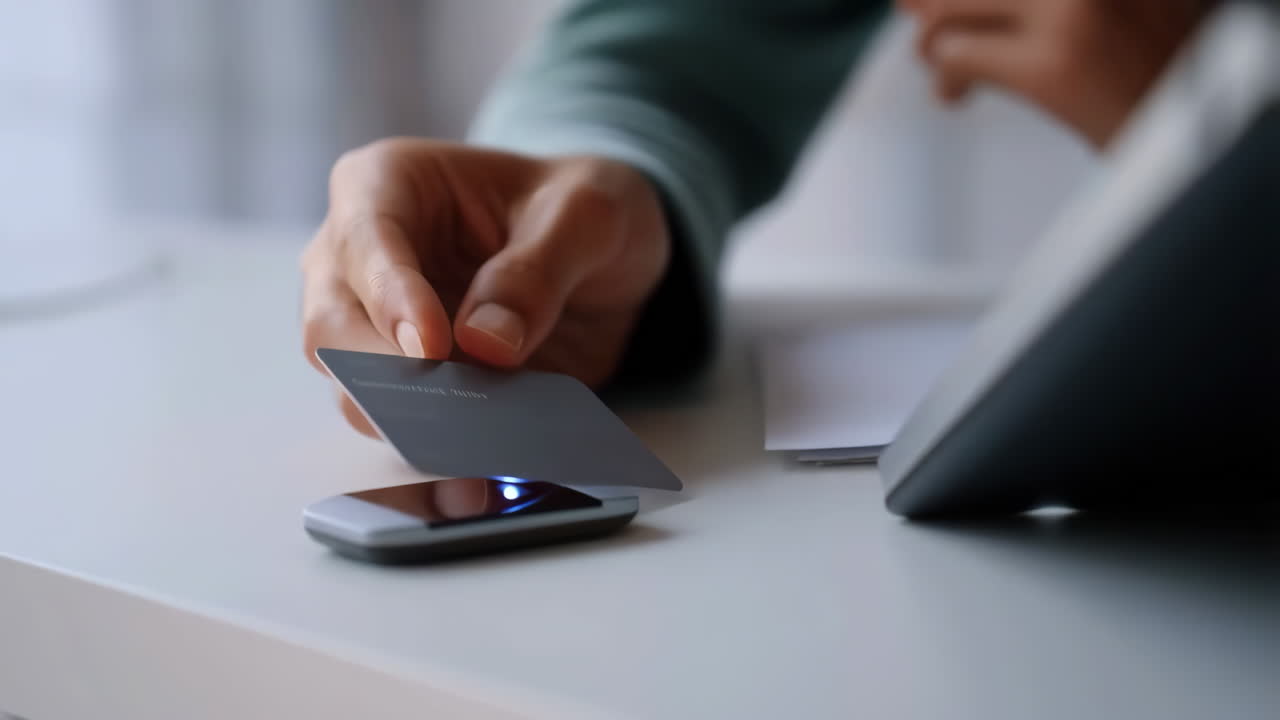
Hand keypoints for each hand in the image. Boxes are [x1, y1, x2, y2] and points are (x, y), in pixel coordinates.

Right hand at [301, 139, 670, 436]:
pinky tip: (474, 482)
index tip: (429, 349)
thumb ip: (538, 270)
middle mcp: (358, 259)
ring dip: (407, 429)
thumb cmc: (578, 206)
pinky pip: (401, 427)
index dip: (391, 297)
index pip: (366, 239)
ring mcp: (374, 328)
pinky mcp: (407, 385)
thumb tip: (486, 344)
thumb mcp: (587, 214)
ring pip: (353, 390)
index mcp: (387, 185)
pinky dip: (434, 454)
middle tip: (446, 414)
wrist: (603, 251)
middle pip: (333, 327)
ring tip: (468, 465)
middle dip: (383, 377)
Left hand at [899, 0, 1212, 146]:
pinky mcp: (1054, 62)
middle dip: (935, 8)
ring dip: (932, 44)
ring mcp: (1072, 9)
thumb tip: (926, 1)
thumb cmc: (1150, 69)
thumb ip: (1041, 2)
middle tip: (925, 31)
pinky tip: (956, 96)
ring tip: (943, 67)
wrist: (1198, 127)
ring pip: (951, 10)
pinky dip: (946, 80)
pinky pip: (958, 56)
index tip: (928, 10)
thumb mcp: (1100, 6)